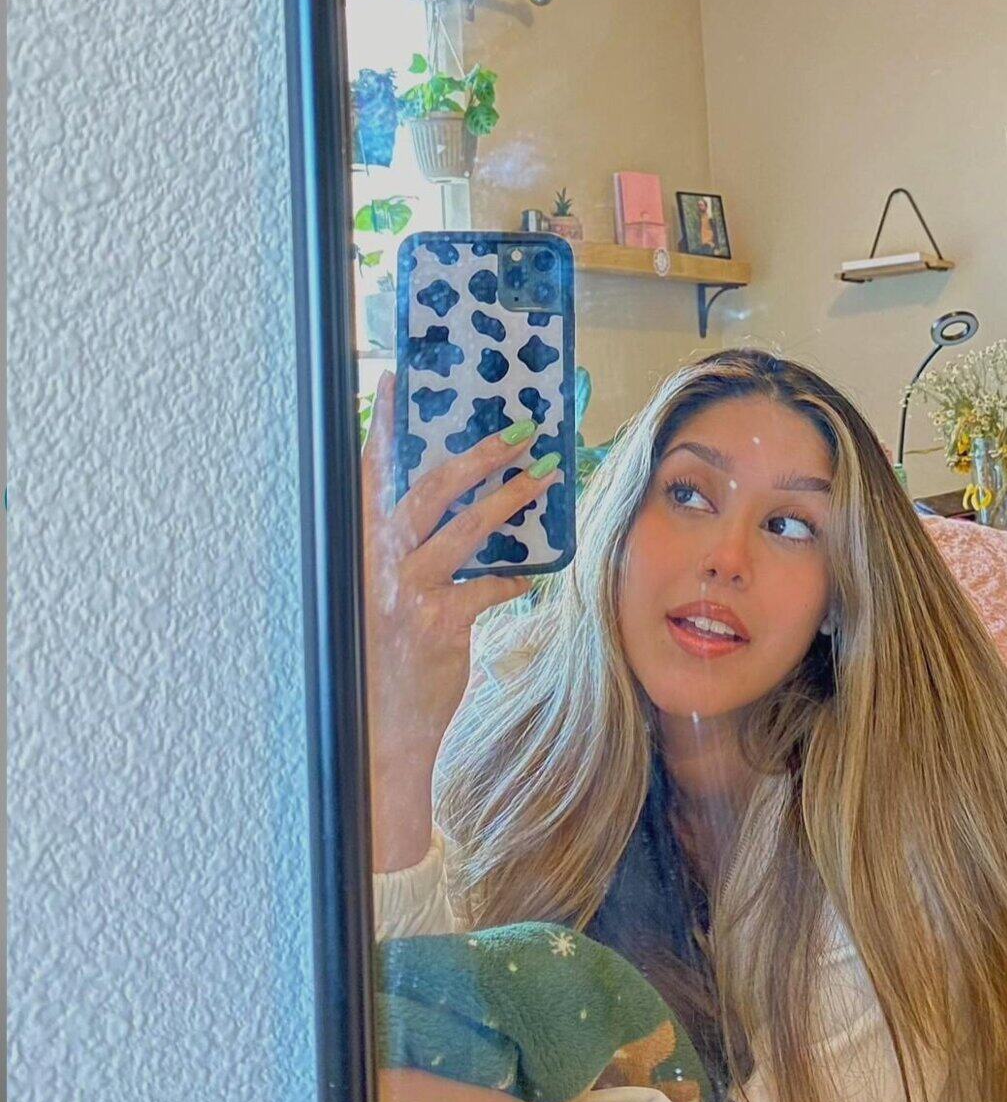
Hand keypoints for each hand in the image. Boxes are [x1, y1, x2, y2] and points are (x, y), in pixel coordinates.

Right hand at [361, 372, 559, 866]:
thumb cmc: (391, 651)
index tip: (395, 377)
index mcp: (366, 544)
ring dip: (510, 498)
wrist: (381, 724)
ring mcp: (407, 592)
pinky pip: (489, 586)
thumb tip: (467, 499)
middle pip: (430, 488)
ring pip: (465, 528)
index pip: (372, 471)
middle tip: (520, 428)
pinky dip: (514, 576)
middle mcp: (380, 561)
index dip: (385, 424)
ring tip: (544, 474)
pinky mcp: (438, 625)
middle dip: (479, 453)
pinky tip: (532, 572)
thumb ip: (413, 544)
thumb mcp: (390, 588)